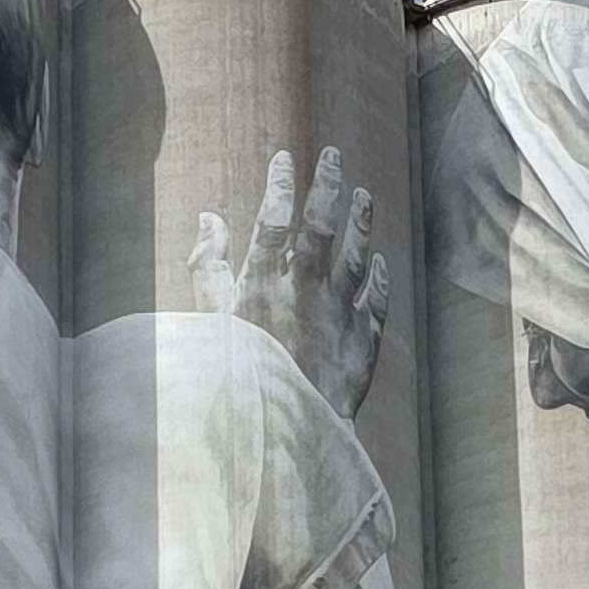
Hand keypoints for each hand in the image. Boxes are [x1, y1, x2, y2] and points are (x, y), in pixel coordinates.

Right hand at [189, 146, 389, 414]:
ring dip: (362, 222)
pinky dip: (380, 279)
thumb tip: (210, 218)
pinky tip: (380, 261)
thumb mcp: (211, 322)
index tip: (285, 157)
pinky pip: (377, 300)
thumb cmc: (238, 376)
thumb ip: (208, 268)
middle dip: (327, 184)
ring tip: (364, 195)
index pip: (274, 218)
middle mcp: (305, 291)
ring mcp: (340, 315)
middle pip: (321, 225)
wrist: (285, 434)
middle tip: (333, 154)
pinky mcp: (365, 342)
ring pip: (357, 256)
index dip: (280, 183)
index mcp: (263, 284)